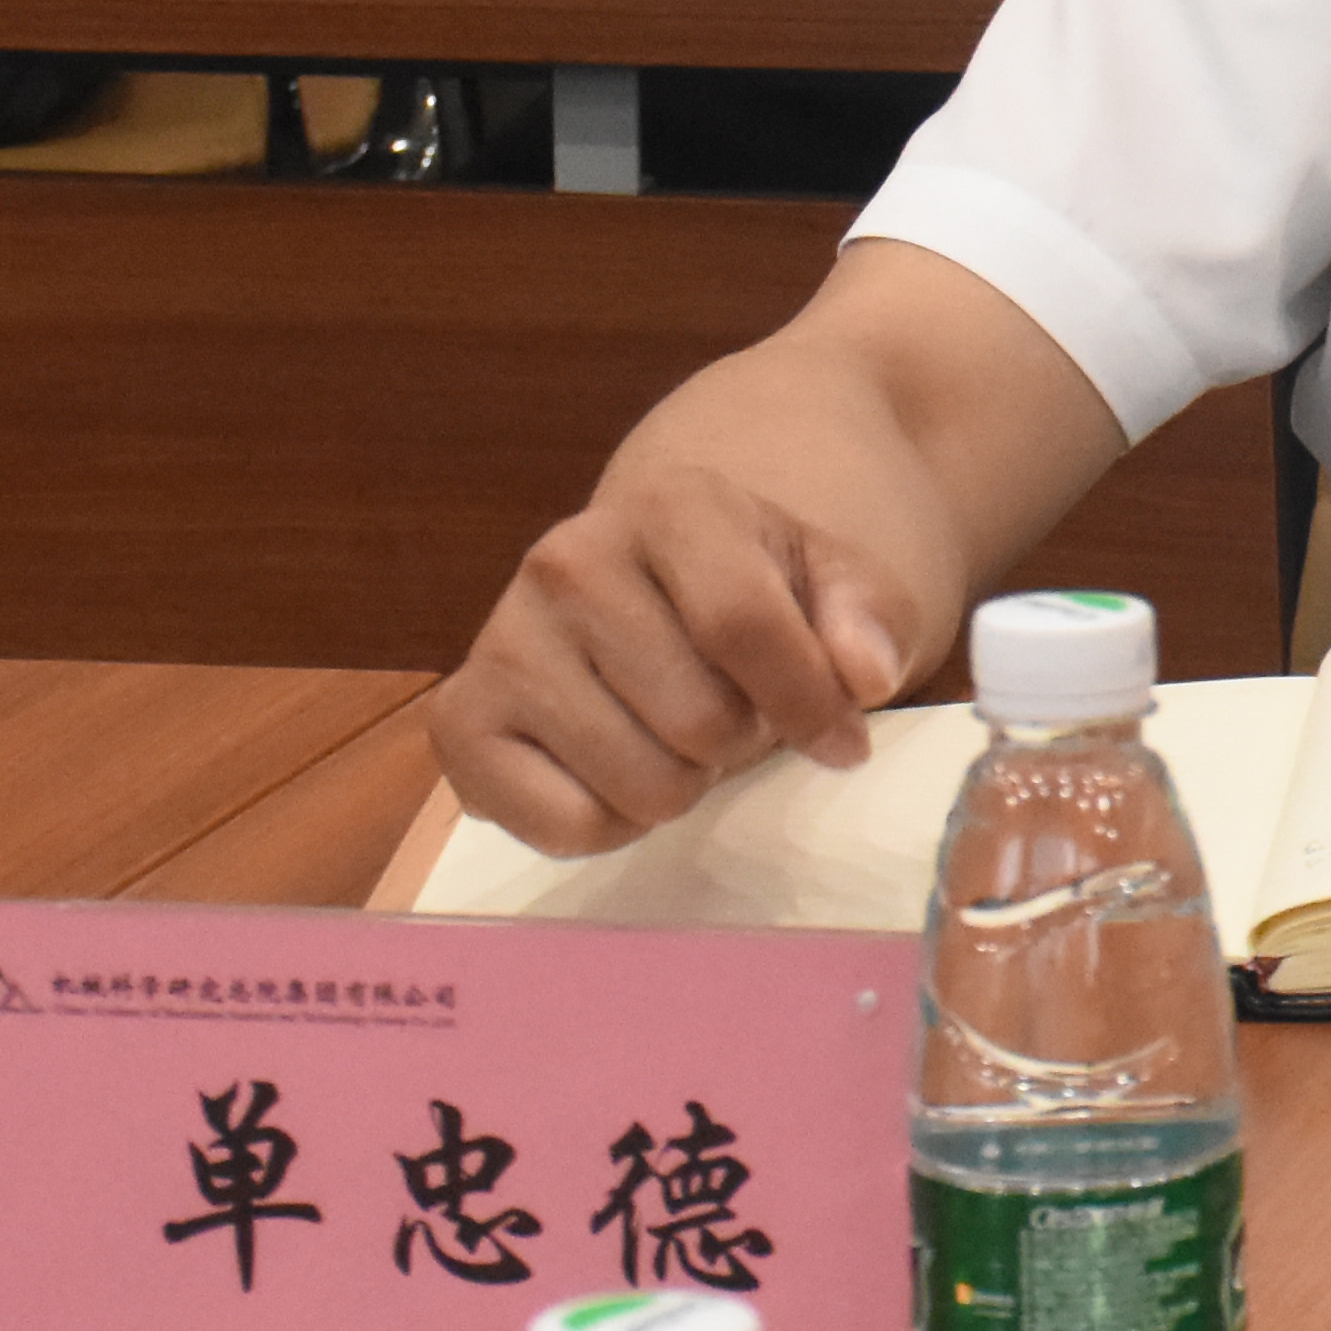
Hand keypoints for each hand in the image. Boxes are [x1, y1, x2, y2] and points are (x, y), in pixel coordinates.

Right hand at [425, 455, 933, 853]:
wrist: (651, 586)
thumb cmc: (752, 588)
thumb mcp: (832, 582)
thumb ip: (869, 618)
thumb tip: (864, 675)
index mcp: (671, 504)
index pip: (745, 625)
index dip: (810, 704)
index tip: (845, 743)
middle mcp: (568, 560)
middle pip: (699, 721)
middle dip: (740, 742)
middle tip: (730, 714)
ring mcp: (503, 639)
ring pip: (640, 784)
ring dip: (682, 783)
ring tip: (671, 733)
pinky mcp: (461, 721)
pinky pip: (565, 827)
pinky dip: (610, 823)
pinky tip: (614, 766)